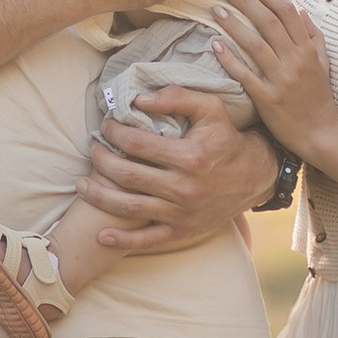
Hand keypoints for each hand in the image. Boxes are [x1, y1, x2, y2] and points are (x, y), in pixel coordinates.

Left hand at [78, 88, 283, 251]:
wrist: (256, 175)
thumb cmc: (227, 138)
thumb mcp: (211, 108)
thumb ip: (176, 97)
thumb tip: (138, 100)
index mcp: (189, 156)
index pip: (136, 144)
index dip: (114, 132)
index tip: (106, 125)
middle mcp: (184, 187)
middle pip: (127, 175)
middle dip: (101, 161)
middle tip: (93, 150)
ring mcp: (182, 212)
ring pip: (129, 207)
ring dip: (100, 196)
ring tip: (82, 185)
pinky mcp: (182, 230)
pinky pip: (147, 239)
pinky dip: (122, 240)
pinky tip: (102, 234)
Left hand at [211, 0, 336, 158]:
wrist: (320, 132)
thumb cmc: (319, 96)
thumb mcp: (323, 62)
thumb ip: (313, 35)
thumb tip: (300, 10)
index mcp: (307, 49)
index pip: (286, 12)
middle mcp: (295, 61)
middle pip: (268, 23)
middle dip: (246, 1)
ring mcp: (281, 80)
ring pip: (255, 45)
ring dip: (234, 25)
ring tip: (216, 10)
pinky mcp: (267, 99)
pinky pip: (245, 75)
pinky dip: (230, 59)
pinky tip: (215, 45)